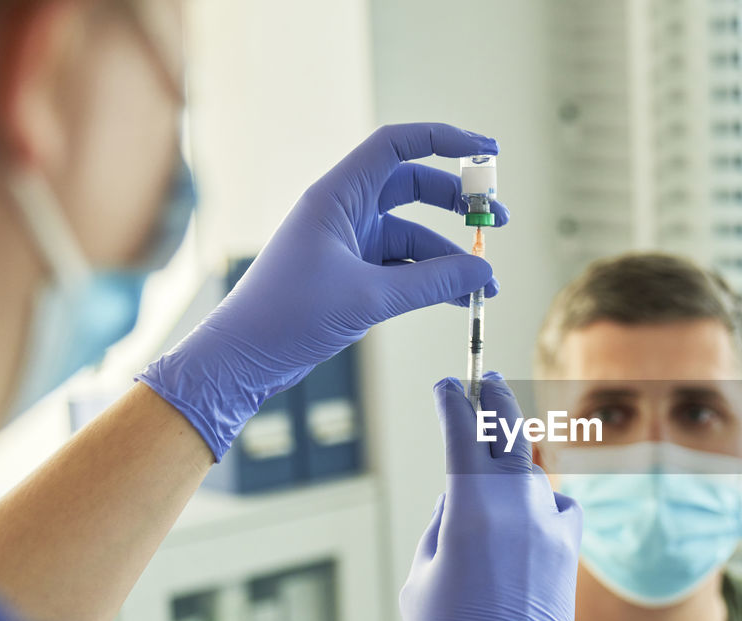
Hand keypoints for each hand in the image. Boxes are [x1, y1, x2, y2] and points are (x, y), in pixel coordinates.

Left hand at [138, 122, 510, 459]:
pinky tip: (459, 300)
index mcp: (338, 196)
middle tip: (498, 222)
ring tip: (487, 285)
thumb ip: (432, 283)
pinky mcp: (352, 276)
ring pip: (414, 236)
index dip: (445, 140)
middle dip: (459, 203)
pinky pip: (404, 268)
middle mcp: (344, 211)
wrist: (243, 359)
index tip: (488, 153)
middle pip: (415, 187)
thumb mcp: (370, 297)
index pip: (398, 145)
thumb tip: (485, 273)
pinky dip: (433, 280)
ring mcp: (349, 244)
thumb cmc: (289, 316)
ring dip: (452, 256)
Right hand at [401, 372, 587, 620]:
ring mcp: (550, 529)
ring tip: (495, 462)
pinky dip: (545, 503)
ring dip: (512, 464)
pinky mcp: (570, 552)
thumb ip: (442, 525)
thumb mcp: (421, 578)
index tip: (445, 386)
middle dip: (495, 400)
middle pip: (508, 434)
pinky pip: (560, 507)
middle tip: (486, 380)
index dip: (451, 402)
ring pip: (532, 475)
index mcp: (470, 511)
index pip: (462, 434)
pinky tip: (532, 516)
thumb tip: (460, 495)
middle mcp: (517, 509)